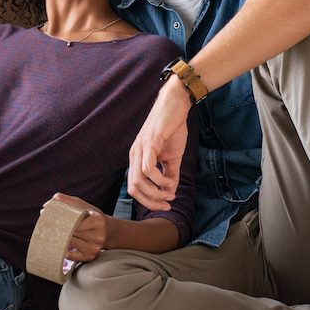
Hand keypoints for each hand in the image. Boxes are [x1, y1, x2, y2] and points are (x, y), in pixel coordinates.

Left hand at [45, 194, 108, 262]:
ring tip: (50, 232)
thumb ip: (68, 202)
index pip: (75, 220)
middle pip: (72, 232)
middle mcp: (98, 236)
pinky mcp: (89, 257)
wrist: (109, 232)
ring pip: (69, 243)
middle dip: (58, 227)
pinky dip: (63, 249)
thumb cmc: (94, 217)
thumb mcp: (85, 206)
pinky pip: (71, 255)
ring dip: (58, 238)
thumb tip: (47, 204)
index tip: (48, 214)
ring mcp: (94, 248)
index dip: (61, 218)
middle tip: (45, 223)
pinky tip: (59, 244)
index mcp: (98, 220)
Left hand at [127, 78, 191, 210]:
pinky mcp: (149, 142)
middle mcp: (135, 155)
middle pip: (134, 188)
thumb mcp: (172, 157)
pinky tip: (169, 180)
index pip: (135, 188)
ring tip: (171, 192)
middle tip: (168, 203)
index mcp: (137, 159)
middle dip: (151, 201)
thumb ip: (170, 175)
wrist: (176, 106)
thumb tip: (170, 192)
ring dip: (156, 192)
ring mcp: (140, 148)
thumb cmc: (172, 129)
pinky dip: (158, 178)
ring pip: (139, 180)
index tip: (166, 204)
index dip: (149, 201)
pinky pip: (148, 167)